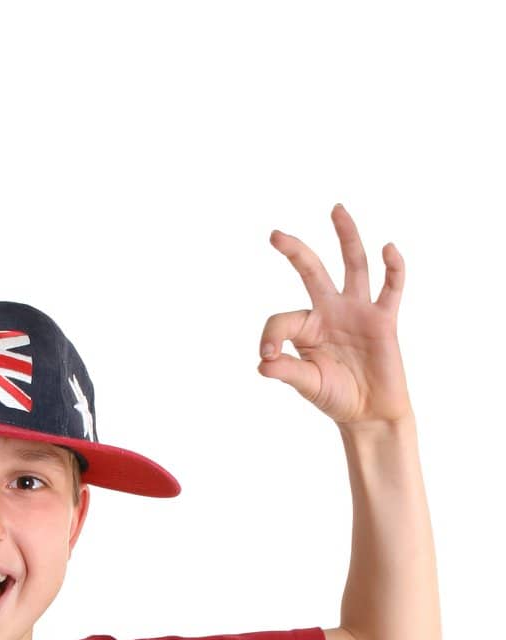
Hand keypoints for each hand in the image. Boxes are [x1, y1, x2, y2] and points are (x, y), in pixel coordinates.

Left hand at [257, 202, 411, 427]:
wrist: (368, 413)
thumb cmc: (335, 397)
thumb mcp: (307, 383)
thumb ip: (286, 371)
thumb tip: (262, 363)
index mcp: (307, 328)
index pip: (282, 319)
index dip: (270, 335)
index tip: (266, 357)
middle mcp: (330, 312)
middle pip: (313, 271)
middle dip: (295, 252)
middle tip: (274, 235)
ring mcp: (357, 311)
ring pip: (353, 265)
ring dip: (346, 236)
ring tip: (335, 209)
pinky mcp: (383, 319)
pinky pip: (391, 287)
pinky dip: (393, 268)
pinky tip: (388, 248)